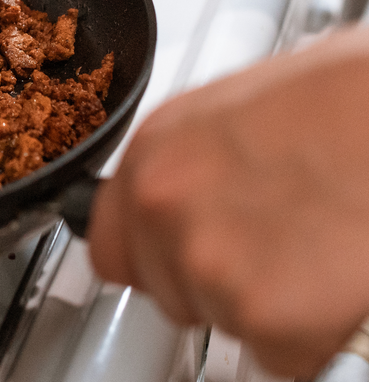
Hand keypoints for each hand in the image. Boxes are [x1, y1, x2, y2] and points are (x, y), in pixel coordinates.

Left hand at [87, 26, 368, 378]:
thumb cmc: (343, 98)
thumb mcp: (237, 112)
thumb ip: (190, 165)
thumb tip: (180, 197)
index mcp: (154, 152)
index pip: (108, 246)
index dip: (148, 258)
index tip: (171, 261)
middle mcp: (166, 207)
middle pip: (166, 291)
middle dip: (213, 281)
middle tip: (273, 241)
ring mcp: (210, 266)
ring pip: (224, 322)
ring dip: (265, 303)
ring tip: (314, 242)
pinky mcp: (270, 320)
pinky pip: (281, 353)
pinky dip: (312, 334)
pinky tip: (336, 274)